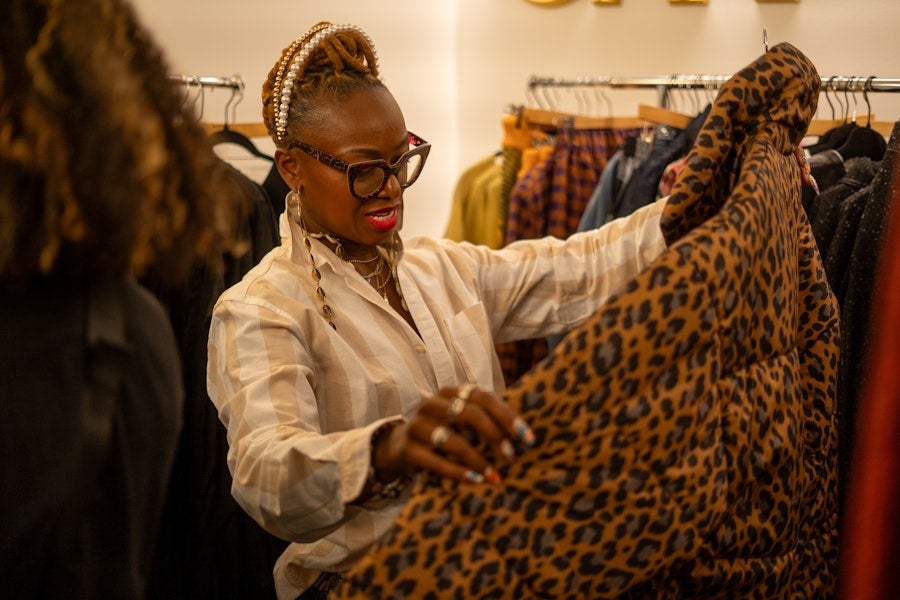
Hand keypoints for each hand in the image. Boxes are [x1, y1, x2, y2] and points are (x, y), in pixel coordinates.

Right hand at [372, 385, 534, 484]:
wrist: (400, 447)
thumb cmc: (443, 431)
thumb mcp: (463, 420)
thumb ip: (488, 419)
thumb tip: (525, 434)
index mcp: (451, 392)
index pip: (484, 398)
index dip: (508, 416)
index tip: (527, 437)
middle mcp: (433, 403)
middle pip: (470, 414)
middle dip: (495, 436)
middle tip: (512, 456)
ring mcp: (418, 425)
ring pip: (453, 440)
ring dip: (478, 459)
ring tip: (496, 476)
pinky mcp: (408, 448)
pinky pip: (436, 462)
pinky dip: (458, 472)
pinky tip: (475, 481)